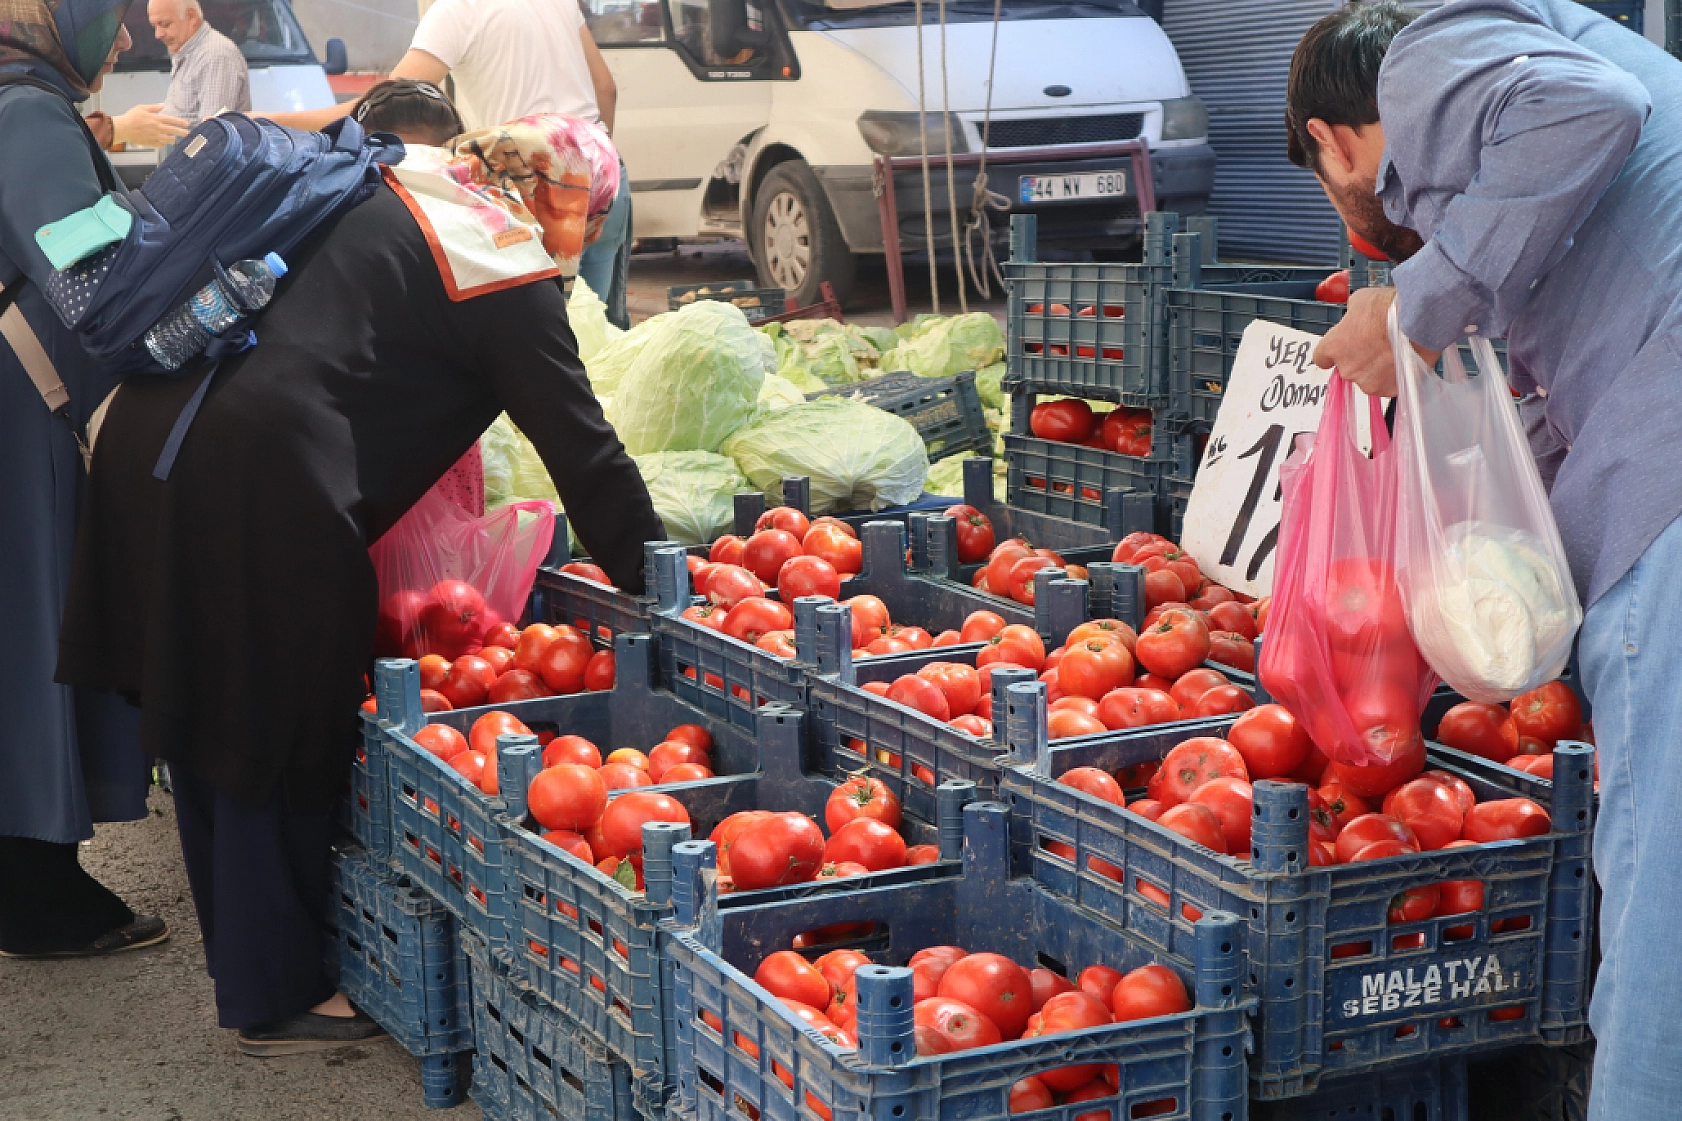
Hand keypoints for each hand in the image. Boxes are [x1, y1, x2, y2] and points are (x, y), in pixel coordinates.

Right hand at [110, 103, 188, 147]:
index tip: (187, 124)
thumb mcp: (142, 108)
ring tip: (174, 139)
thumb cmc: (131, 117)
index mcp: (156, 119)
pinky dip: (162, 144)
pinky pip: (161, 145)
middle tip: (188, 134)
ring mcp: (155, 136)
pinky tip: (162, 142)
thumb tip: (163, 105)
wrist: (123, 128)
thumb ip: (154, 107)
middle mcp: (158, 128)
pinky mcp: (151, 143)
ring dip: (173, 139)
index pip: (172, 120)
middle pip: (174, 131)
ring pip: (169, 139)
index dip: (180, 122)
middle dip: (183, 132)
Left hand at [1311, 286, 1438, 397]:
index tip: (1344, 348)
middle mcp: (1346, 369)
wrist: (1417, 321)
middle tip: (1376, 345)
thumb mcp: (1359, 301)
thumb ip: (1351, 317)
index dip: (1335, 353)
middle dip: (1360, 359)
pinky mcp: (1389, 389)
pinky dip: (1394, 377)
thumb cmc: (1388, 308)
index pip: (1322, 359)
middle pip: (1348, 369)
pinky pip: (1388, 386)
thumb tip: (1355, 319)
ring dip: (1377, 370)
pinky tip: (1403, 361)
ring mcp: (1368, 382)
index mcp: (1333, 347)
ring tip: (1392, 352)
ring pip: (1369, 379)